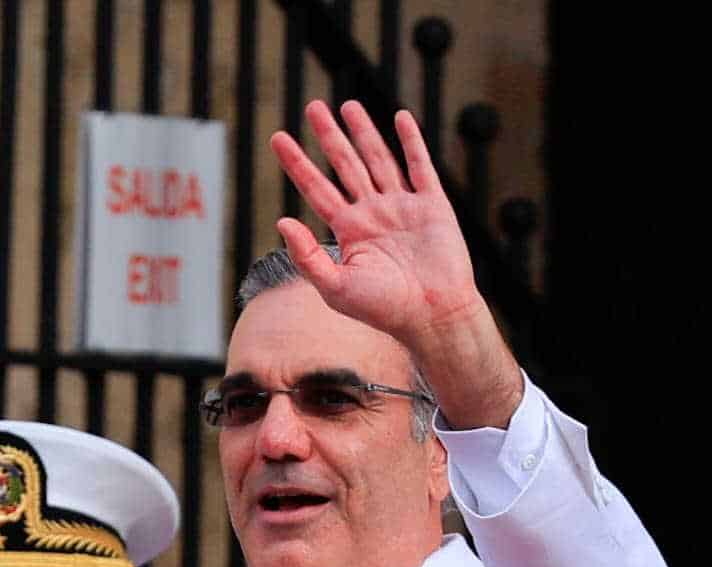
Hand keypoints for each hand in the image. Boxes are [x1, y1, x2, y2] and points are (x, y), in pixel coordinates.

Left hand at [269, 102, 520, 426]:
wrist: (433, 316)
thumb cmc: (385, 310)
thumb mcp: (336, 288)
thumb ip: (306, 256)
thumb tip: (281, 221)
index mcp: (349, 231)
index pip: (316, 188)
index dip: (297, 163)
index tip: (278, 138)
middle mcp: (373, 214)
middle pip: (346, 165)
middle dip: (329, 136)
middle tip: (313, 108)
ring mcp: (403, 207)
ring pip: (378, 159)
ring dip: (364, 132)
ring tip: (348, 105)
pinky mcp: (432, 206)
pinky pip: (420, 167)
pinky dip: (412, 142)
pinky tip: (400, 118)